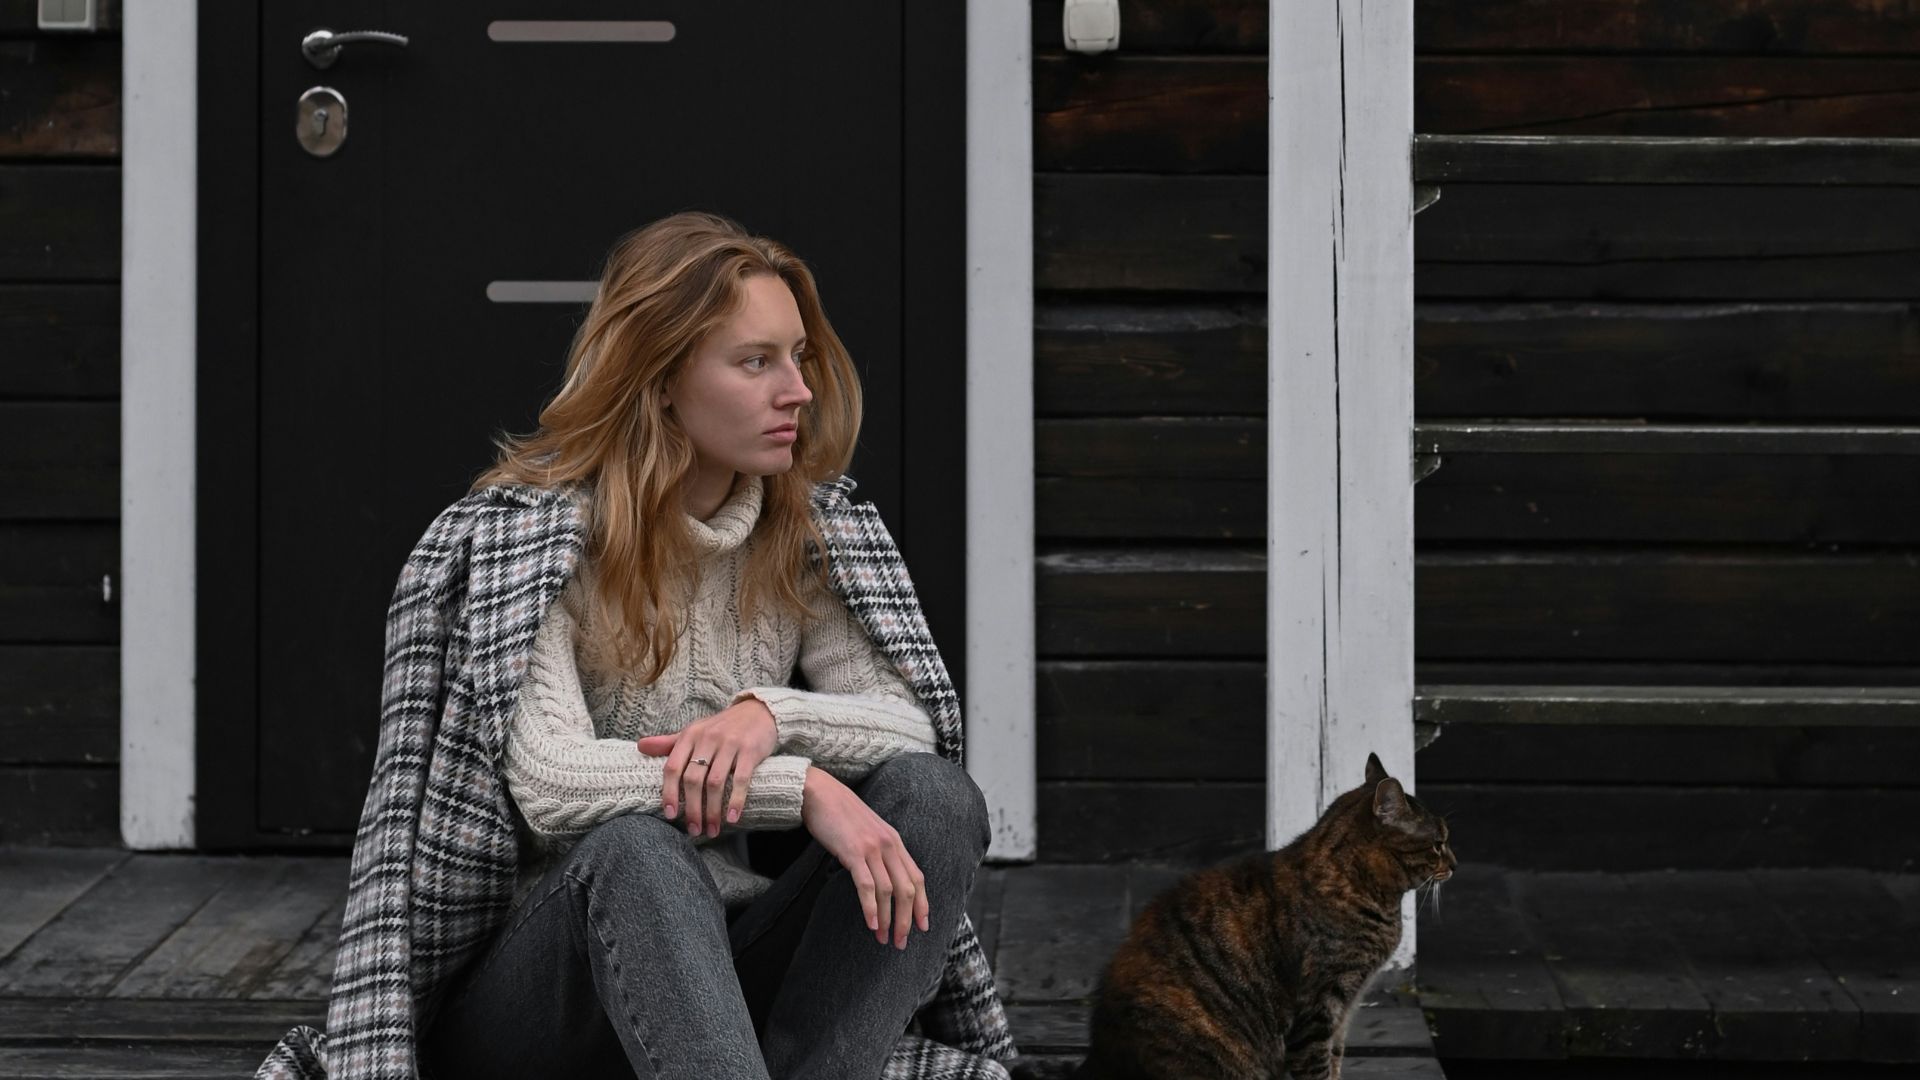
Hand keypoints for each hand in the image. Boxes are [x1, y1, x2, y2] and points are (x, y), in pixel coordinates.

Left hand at [638, 697, 779, 838]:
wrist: (759, 711)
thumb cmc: (722, 727)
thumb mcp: (695, 731)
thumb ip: (669, 743)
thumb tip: (640, 746)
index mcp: (690, 735)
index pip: (673, 767)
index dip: (669, 793)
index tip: (670, 815)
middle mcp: (707, 738)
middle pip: (693, 780)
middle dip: (692, 809)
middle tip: (694, 829)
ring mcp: (730, 744)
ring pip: (715, 783)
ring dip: (712, 811)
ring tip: (712, 829)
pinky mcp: (750, 750)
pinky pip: (740, 780)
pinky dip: (735, 801)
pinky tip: (732, 818)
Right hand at [800, 766, 930, 950]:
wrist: (818, 792)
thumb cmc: (839, 814)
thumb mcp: (867, 832)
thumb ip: (878, 851)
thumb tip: (881, 879)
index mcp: (894, 841)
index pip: (917, 877)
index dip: (922, 904)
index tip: (923, 926)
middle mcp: (889, 844)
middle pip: (907, 889)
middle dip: (907, 919)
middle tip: (902, 942)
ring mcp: (872, 847)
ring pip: (889, 891)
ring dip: (888, 919)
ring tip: (884, 939)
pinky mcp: (853, 851)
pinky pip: (866, 884)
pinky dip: (870, 906)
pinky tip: (871, 923)